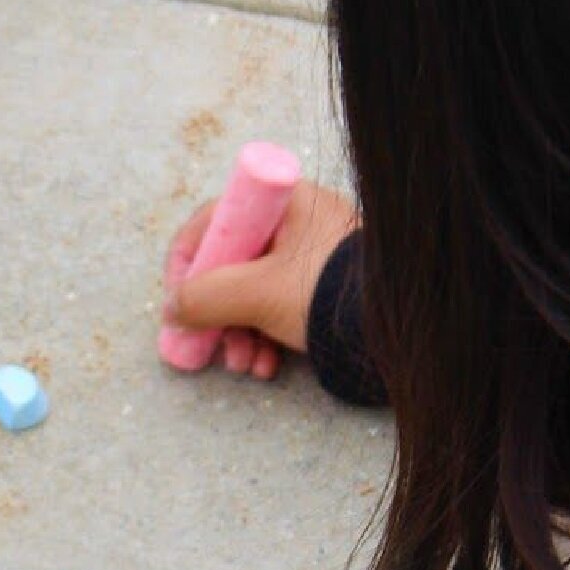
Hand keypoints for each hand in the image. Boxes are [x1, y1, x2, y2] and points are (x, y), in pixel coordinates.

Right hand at [162, 181, 358, 379]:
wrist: (396, 331)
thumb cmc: (328, 296)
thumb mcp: (257, 295)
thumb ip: (205, 297)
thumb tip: (173, 309)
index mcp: (285, 202)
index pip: (216, 220)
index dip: (187, 262)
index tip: (178, 301)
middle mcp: (300, 222)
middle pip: (233, 264)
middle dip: (218, 314)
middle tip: (213, 347)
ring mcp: (314, 257)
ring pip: (254, 293)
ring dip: (240, 334)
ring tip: (246, 365)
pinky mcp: (325, 289)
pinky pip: (280, 307)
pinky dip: (266, 337)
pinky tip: (267, 366)